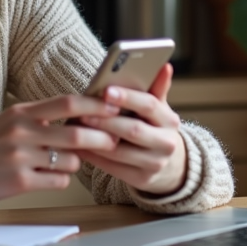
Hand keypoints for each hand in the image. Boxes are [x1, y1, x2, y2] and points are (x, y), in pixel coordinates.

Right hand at [0, 95, 121, 202]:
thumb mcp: (12, 120)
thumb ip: (43, 116)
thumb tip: (83, 115)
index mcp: (23, 112)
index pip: (68, 102)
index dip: (96, 105)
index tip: (115, 106)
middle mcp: (22, 131)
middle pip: (76, 132)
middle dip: (101, 137)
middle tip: (113, 140)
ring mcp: (21, 157)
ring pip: (70, 161)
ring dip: (76, 163)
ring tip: (64, 161)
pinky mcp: (20, 181)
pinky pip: (58, 181)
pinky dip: (61, 179)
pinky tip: (48, 176)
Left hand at [76, 64, 187, 195]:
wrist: (171, 166)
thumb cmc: (155, 128)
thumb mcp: (159, 110)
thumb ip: (157, 88)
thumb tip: (163, 65)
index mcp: (170, 120)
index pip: (149, 105)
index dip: (127, 97)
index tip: (106, 90)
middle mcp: (166, 143)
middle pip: (133, 130)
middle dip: (106, 121)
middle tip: (82, 113)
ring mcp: (154, 164)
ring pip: (119, 152)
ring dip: (95, 140)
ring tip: (75, 128)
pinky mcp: (141, 180)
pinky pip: (112, 168)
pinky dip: (94, 156)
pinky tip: (79, 147)